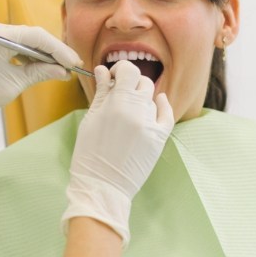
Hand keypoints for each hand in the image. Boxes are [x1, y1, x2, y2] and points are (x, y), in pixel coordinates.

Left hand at [0, 19, 81, 158]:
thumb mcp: (13, 84)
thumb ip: (40, 73)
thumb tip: (63, 71)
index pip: (36, 36)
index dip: (59, 50)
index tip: (75, 63)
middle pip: (31, 35)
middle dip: (52, 52)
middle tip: (71, 66)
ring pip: (22, 39)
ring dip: (40, 54)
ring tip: (58, 69)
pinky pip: (11, 43)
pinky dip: (26, 54)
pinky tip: (39, 66)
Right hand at [62, 60, 173, 245]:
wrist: (102, 186)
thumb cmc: (89, 154)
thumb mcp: (90, 120)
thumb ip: (100, 93)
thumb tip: (103, 71)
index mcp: (117, 103)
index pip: (128, 70)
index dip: (120, 69)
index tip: (113, 77)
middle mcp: (137, 111)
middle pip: (141, 82)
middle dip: (130, 83)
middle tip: (118, 92)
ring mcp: (150, 125)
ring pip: (151, 98)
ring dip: (140, 98)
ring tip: (128, 109)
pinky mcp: (159, 139)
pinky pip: (167, 114)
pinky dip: (163, 105)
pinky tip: (159, 101)